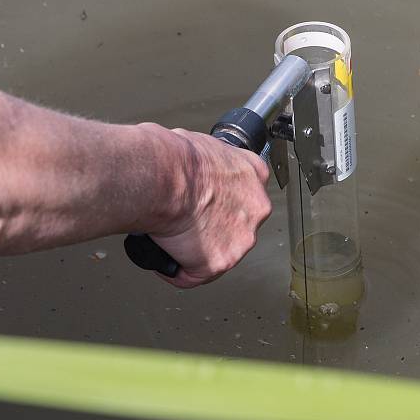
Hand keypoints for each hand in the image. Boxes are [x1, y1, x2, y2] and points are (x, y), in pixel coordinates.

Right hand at [148, 129, 271, 287]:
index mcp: (253, 173)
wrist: (163, 179)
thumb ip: (207, 163)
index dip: (221, 199)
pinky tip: (164, 259)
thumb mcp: (200, 144)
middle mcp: (256, 207)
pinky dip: (176, 270)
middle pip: (236, 225)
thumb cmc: (174, 158)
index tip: (206, 202)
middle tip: (185, 222)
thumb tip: (189, 168)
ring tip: (171, 240)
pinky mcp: (220, 262)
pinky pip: (194, 275)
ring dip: (196, 250)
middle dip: (211, 227)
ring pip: (218, 252)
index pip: (245, 192)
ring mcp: (241, 238)